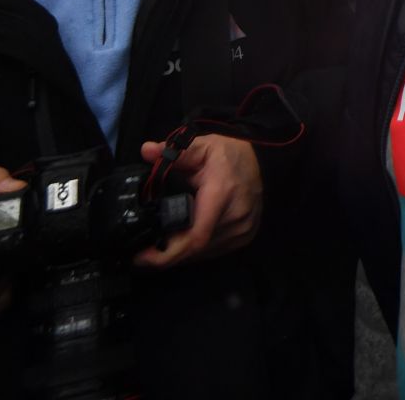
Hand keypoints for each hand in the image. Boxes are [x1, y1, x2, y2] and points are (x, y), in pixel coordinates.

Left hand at [134, 136, 261, 269]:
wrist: (263, 160)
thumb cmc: (229, 154)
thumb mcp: (202, 146)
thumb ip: (173, 152)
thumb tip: (146, 150)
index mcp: (220, 195)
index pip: (195, 236)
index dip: (166, 253)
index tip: (141, 257)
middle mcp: (234, 218)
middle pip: (194, 250)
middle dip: (165, 254)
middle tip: (141, 252)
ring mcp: (242, 231)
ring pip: (203, 254)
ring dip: (180, 254)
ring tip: (157, 247)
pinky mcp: (245, 237)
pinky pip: (214, 251)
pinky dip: (195, 250)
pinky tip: (181, 241)